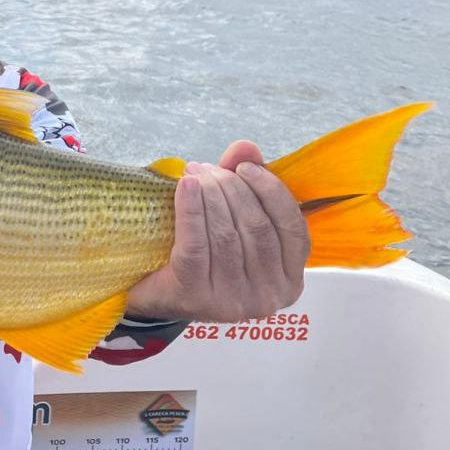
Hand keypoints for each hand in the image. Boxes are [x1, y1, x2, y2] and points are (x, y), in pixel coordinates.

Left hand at [126, 142, 309, 321]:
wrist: (158, 292)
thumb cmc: (205, 253)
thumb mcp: (231, 217)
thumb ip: (244, 181)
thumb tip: (247, 147)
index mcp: (289, 279)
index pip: (291, 227)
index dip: (270, 190)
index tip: (245, 166)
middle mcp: (268, 296)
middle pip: (256, 227)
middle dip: (230, 188)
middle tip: (205, 169)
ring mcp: (234, 301)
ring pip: (226, 235)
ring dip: (209, 195)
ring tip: (192, 175)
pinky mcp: (198, 298)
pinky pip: (196, 245)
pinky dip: (190, 210)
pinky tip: (184, 186)